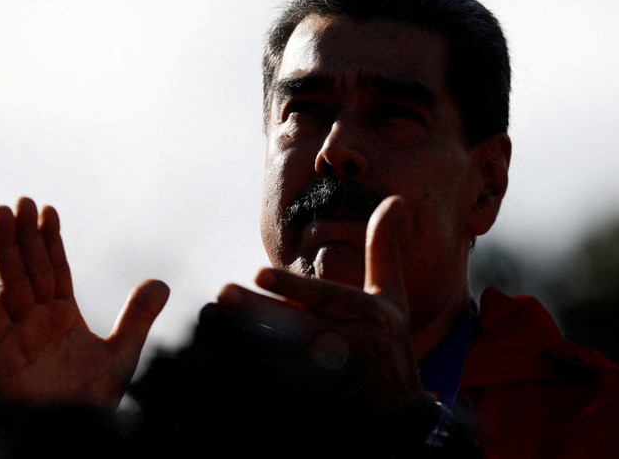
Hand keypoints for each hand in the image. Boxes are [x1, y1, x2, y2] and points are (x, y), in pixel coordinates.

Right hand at [0, 197, 169, 408]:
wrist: (71, 432)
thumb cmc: (90, 400)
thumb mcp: (123, 352)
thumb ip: (138, 316)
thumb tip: (161, 282)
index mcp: (62, 316)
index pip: (55, 268)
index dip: (51, 240)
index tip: (48, 210)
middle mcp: (37, 318)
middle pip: (30, 266)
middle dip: (26, 234)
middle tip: (21, 200)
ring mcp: (17, 330)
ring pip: (8, 278)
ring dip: (3, 245)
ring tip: (2, 212)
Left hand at [218, 195, 427, 414]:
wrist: (405, 418)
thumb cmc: (391, 347)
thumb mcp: (392, 298)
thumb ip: (384, 250)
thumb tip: (395, 199)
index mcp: (372, 315)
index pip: (326, 298)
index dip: (293, 287)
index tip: (257, 273)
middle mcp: (361, 347)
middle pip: (302, 328)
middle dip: (261, 312)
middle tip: (222, 295)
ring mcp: (345, 382)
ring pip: (291, 360)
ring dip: (252, 345)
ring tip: (214, 328)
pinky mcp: (332, 408)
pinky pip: (291, 393)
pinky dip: (262, 381)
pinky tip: (231, 368)